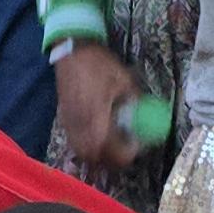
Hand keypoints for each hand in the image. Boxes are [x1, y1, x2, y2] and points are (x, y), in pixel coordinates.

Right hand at [53, 42, 137, 166]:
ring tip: (114, 145)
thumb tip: (148, 117)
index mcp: (96, 118)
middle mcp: (80, 127)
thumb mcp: (125, 81)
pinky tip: (99, 136)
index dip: (127, 152)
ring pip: (84, 153)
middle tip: (127, 150)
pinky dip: (89, 146)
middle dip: (112, 159)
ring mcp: (70, 125)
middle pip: (95, 158)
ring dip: (99, 155)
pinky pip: (77, 143)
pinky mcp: (65, 122)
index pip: (111, 150)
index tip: (138, 144)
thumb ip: (134, 103)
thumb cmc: (100, 65)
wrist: (72, 53)